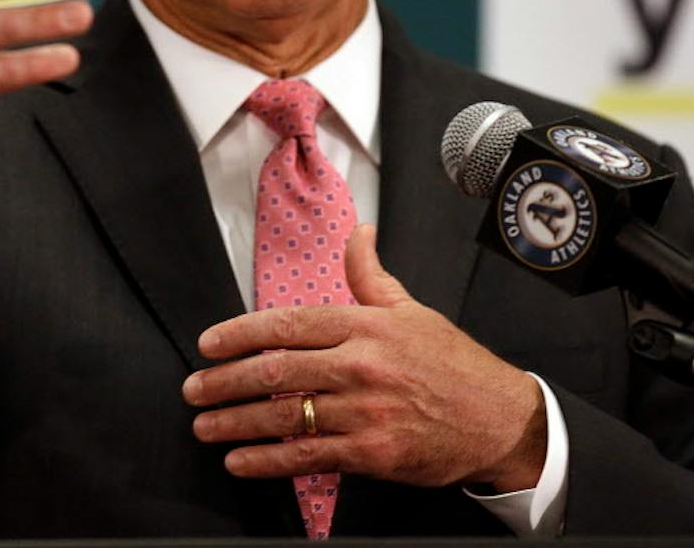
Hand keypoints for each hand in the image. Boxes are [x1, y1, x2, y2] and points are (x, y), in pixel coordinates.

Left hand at [182, 224, 546, 491]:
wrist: (501, 421)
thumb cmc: (453, 365)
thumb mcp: (411, 310)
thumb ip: (371, 275)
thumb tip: (358, 232)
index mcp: (365, 326)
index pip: (288, 324)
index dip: (240, 333)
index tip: (208, 344)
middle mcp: (361, 365)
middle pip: (276, 370)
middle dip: (225, 381)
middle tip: (192, 388)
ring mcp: (365, 411)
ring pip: (285, 415)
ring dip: (236, 422)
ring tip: (203, 426)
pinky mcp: (372, 453)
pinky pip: (308, 456)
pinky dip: (268, 461)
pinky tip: (239, 461)